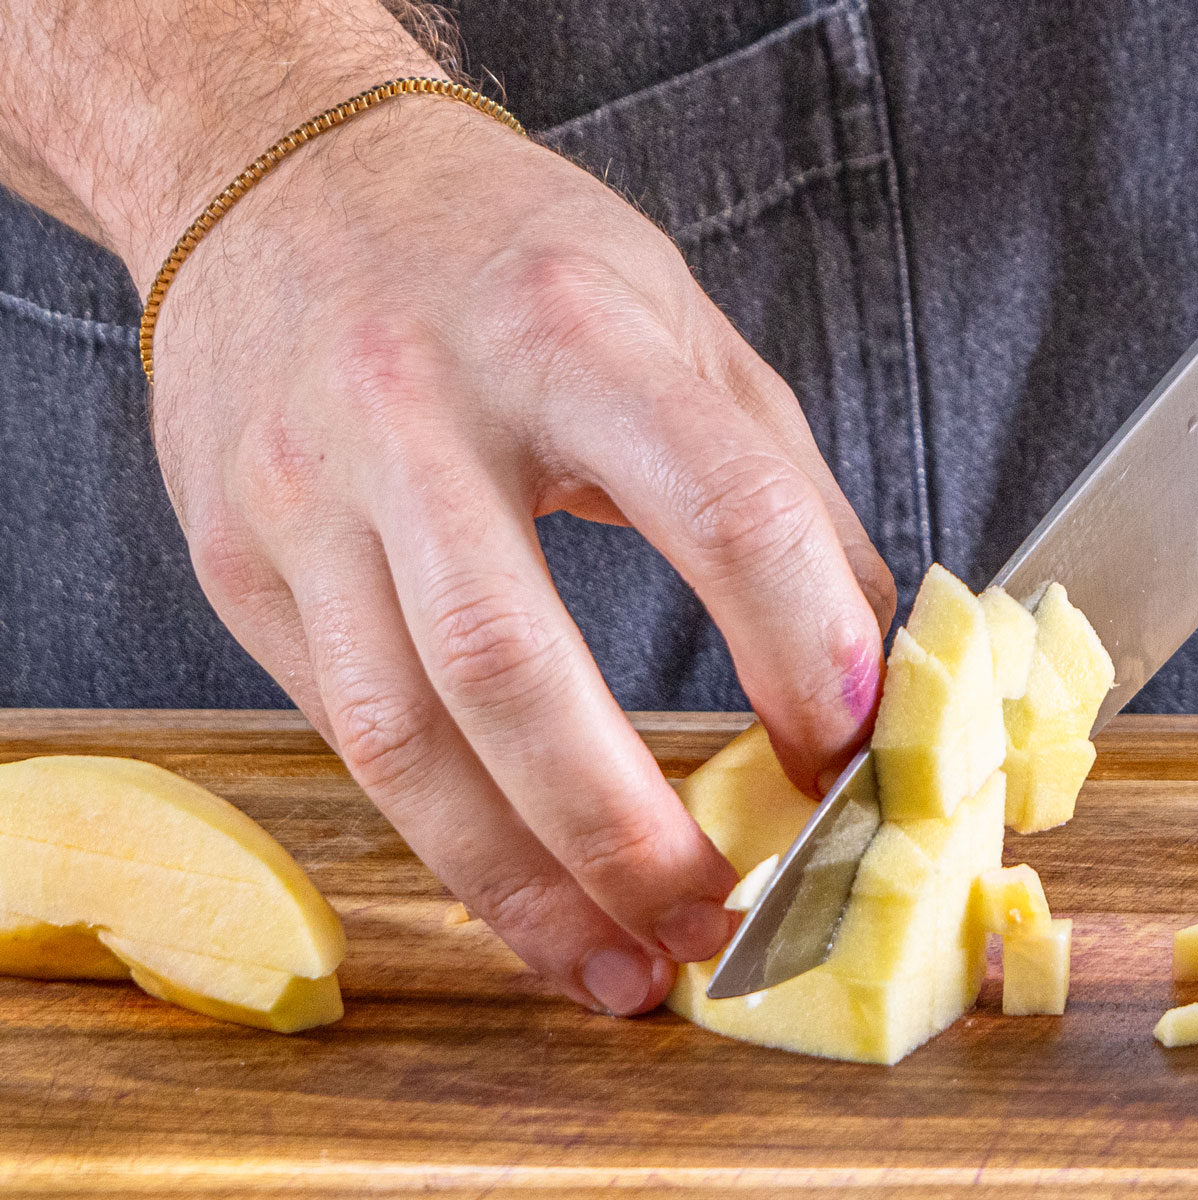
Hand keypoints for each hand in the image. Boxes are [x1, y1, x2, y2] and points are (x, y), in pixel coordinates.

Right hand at [147, 96, 894, 1013]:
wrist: (285, 177)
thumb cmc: (508, 255)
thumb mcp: (679, 324)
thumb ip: (780, 489)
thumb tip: (866, 658)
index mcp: (567, 330)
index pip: (712, 499)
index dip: (794, 638)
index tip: (850, 742)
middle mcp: (415, 411)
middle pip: (510, 661)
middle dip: (628, 825)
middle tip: (726, 920)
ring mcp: (306, 495)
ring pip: (405, 736)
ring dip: (527, 884)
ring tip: (626, 968)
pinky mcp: (244, 567)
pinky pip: (352, 736)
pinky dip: (451, 843)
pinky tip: (531, 898)